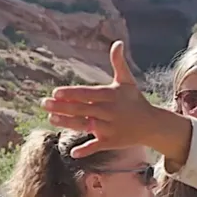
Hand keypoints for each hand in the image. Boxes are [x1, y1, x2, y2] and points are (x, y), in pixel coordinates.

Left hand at [40, 40, 154, 157]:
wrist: (152, 124)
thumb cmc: (135, 100)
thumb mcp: (127, 81)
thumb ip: (118, 63)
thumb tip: (117, 43)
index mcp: (111, 96)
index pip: (88, 94)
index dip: (72, 94)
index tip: (55, 93)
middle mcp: (110, 112)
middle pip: (83, 109)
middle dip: (63, 107)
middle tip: (44, 103)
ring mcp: (110, 128)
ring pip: (85, 126)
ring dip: (68, 123)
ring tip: (51, 118)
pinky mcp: (111, 141)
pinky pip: (97, 146)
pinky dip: (86, 150)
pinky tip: (73, 153)